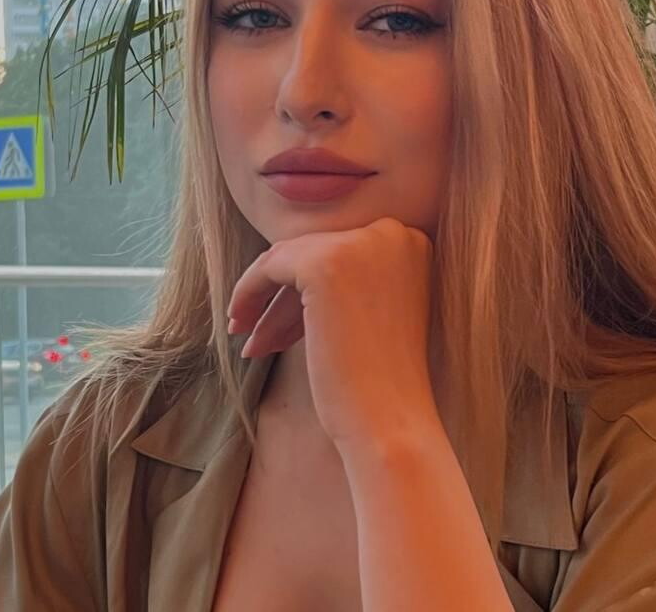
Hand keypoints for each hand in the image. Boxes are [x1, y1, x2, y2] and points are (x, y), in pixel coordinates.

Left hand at [226, 216, 440, 453]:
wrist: (390, 421)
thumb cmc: (383, 379)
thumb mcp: (378, 310)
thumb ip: (354, 278)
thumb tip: (293, 262)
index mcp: (413, 242)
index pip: (344, 252)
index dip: (312, 288)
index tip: (290, 322)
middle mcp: (393, 233)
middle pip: (317, 254)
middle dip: (286, 297)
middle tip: (257, 333)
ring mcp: (360, 244)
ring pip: (291, 258)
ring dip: (267, 300)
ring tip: (250, 339)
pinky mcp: (325, 262)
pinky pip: (270, 266)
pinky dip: (249, 291)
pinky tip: (241, 324)